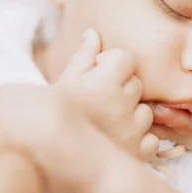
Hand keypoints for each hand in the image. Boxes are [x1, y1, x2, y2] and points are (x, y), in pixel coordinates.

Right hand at [0, 29, 158, 192]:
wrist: (39, 159)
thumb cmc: (49, 118)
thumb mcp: (62, 82)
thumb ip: (83, 56)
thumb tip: (94, 33)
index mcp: (101, 83)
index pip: (126, 58)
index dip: (112, 64)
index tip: (97, 75)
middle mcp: (120, 106)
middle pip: (137, 84)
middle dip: (121, 88)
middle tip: (98, 102)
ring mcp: (130, 132)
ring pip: (146, 112)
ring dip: (131, 116)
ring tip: (105, 124)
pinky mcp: (136, 155)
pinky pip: (151, 140)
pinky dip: (139, 141)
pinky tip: (117, 141)